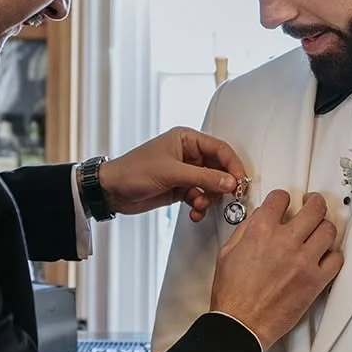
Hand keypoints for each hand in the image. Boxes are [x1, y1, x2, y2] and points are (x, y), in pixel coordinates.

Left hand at [98, 128, 247, 220]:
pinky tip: (194, 212)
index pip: (220, 149)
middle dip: (221, 185)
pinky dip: (200, 206)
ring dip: (209, 199)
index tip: (240, 181)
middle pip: (218, 169)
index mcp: (186, 139)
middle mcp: (188, 154)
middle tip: (227, 197)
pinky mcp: (180, 188)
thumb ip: (203, 178)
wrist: (111, 191)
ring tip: (200, 206)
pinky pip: (199, 197)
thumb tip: (229, 182)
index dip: (232, 165)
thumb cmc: (133, 171)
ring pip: (210, 185)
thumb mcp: (171, 173)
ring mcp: (184, 172)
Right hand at [207, 190, 343, 349]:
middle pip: (314, 208)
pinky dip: (333, 255)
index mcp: (261, 231)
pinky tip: (324, 255)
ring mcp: (304, 261)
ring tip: (319, 229)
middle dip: (314, 202)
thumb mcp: (227, 252)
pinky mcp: (315, 280)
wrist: (241, 323)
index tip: (286, 202)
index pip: (281, 198)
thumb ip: (246, 230)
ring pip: (329, 230)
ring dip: (324, 227)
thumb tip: (260, 217)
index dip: (283, 198)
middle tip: (313, 204)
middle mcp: (285, 241)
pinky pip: (336, 259)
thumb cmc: (232, 294)